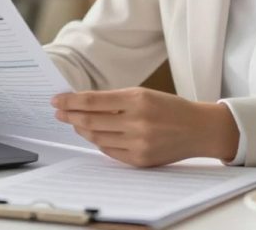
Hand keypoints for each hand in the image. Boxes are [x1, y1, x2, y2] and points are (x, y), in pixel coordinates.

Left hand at [52, 87, 238, 166]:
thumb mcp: (145, 94)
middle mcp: (137, 121)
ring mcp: (138, 143)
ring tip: (75, 123)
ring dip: (81, 130)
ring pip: (96, 138)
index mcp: (137, 99)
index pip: (93, 101)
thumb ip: (116, 100)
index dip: (70, 101)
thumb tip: (83, 104)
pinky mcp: (140, 160)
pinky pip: (109, 152)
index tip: (57, 100)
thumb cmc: (171, 108)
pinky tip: (93, 135)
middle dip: (70, 115)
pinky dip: (98, 142)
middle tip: (59, 112)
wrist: (199, 130)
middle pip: (90, 120)